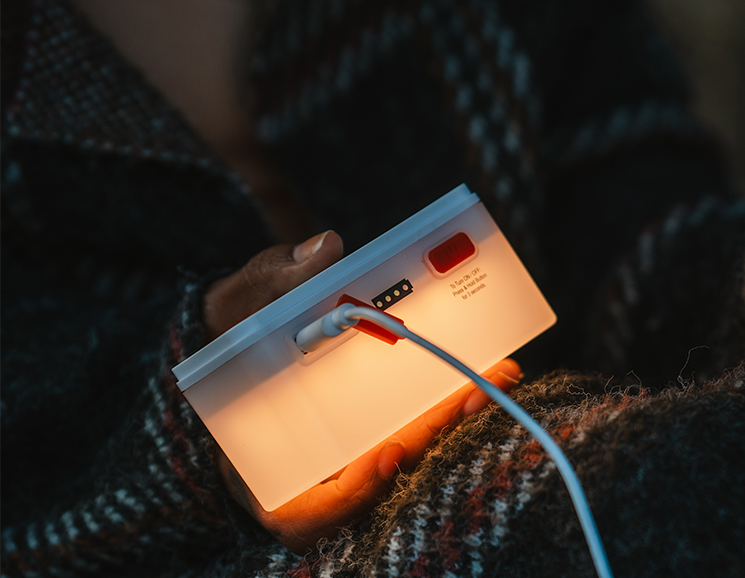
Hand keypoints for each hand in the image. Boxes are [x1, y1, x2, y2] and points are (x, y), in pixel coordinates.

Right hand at [201, 231, 523, 551]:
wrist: (243, 339)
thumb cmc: (231, 332)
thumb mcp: (235, 305)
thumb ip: (275, 280)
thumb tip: (324, 249)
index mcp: (266, 469)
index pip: (310, 510)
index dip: (353, 490)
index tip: (389, 453)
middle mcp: (317, 475)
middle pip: (381, 473)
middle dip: (432, 435)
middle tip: (475, 392)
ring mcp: (356, 456)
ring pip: (413, 451)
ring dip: (457, 417)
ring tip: (500, 372)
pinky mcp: (386, 428)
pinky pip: (423, 424)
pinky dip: (453, 400)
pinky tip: (488, 365)